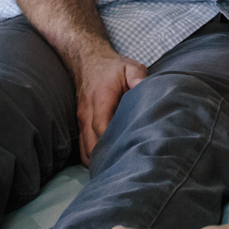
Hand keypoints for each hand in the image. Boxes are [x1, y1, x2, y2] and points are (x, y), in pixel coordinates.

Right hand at [66, 47, 147, 163]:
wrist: (88, 61)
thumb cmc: (113, 68)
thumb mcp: (131, 68)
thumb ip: (139, 78)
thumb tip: (147, 91)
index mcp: (100, 100)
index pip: (101, 128)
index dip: (113, 144)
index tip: (128, 153)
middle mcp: (87, 114)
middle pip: (92, 146)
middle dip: (108, 158)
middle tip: (128, 166)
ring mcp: (81, 121)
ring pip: (85, 152)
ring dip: (99, 160)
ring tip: (119, 166)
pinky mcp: (81, 126)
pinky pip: (83, 149)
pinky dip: (93, 157)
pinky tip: (109, 160)